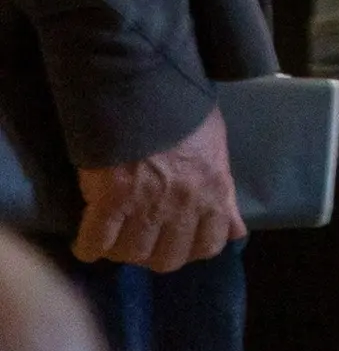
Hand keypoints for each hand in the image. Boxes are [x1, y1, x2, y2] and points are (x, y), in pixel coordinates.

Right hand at [75, 109, 242, 271]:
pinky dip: (89, 247)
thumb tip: (237, 233)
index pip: (209, 246)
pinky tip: (89, 241)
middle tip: (142, 238)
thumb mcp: (218, 153)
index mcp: (214, 192)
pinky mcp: (111, 200)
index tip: (175, 241)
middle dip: (153, 254)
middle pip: (166, 259)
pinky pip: (96, 242)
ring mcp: (147, 205)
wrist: (147, 90)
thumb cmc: (185, 116)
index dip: (189, 249)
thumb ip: (225, 196)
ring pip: (131, 254)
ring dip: (121, 251)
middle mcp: (184, 205)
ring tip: (116, 237)